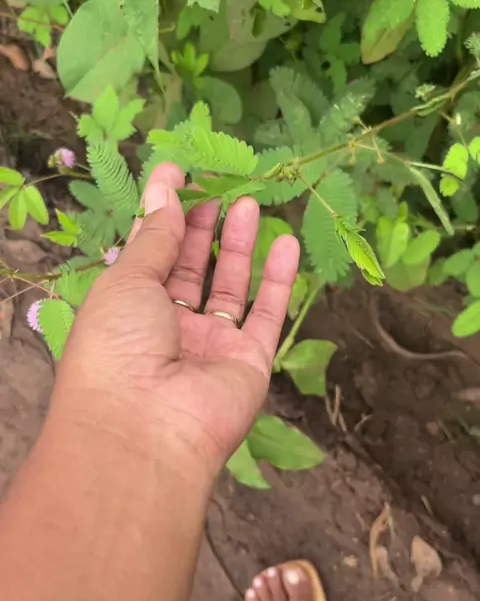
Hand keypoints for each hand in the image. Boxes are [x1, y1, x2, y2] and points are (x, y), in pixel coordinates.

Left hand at [51, 163, 299, 479]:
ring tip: (250, 202)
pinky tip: (287, 243)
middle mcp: (168, 328)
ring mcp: (210, 347)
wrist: (146, 430)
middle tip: (219, 183)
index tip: (177, 171)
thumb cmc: (118, 348)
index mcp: (128, 310)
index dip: (163, 213)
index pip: (150, 253)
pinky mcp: (249, 363)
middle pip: (190, 268)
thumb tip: (164, 188)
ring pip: (230, 288)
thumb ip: (154, 236)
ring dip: (240, 245)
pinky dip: (279, 281)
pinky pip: (267, 315)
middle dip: (203, 225)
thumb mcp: (127, 280)